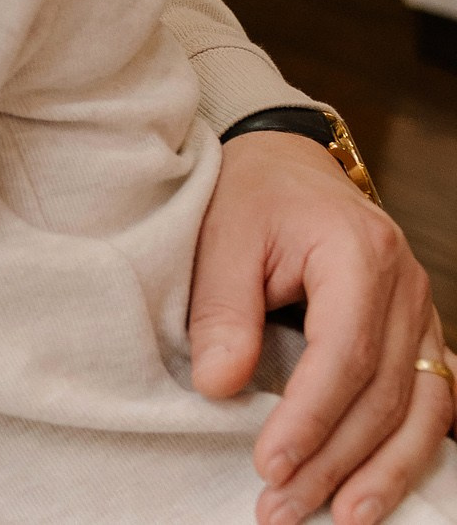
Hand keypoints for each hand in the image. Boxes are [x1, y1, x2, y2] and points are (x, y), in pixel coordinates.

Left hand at [187, 130, 452, 524]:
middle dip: (335, 461)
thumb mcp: (224, 237)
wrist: (289, 162)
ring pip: (421, 409)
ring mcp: (423, 313)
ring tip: (343, 520)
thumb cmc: (252, 195)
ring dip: (381, 471)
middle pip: (382, 395)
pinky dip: (409, 450)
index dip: (310, 419)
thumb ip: (223, 311)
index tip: (270, 464)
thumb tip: (219, 387)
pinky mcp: (419, 334)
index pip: (344, 357)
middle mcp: (407, 289)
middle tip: (282, 509)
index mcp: (360, 255)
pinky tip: (381, 487)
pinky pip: (430, 402)